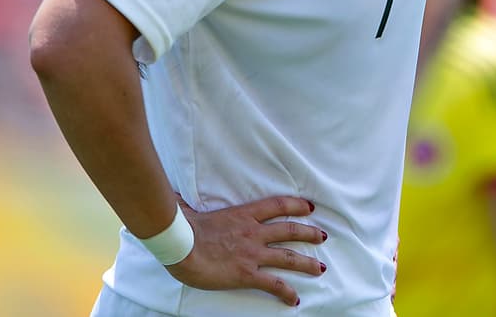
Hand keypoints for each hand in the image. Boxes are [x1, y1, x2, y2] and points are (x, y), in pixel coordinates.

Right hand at [166, 195, 327, 305]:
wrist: (181, 245)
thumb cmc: (182, 227)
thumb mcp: (190, 210)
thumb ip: (188, 203)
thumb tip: (173, 197)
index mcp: (243, 214)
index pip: (277, 205)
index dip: (296, 205)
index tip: (308, 207)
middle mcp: (254, 232)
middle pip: (289, 230)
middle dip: (308, 233)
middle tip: (322, 236)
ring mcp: (253, 253)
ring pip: (288, 257)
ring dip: (307, 263)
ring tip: (320, 268)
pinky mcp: (247, 274)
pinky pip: (273, 284)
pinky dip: (287, 292)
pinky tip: (295, 299)